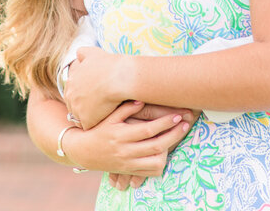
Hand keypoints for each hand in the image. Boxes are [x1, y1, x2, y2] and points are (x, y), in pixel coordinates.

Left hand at [64, 46, 127, 128]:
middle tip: (100, 106)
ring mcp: (77, 110)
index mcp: (70, 82)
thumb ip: (83, 53)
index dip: (85, 95)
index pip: (74, 93)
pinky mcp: (86, 121)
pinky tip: (107, 119)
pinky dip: (98, 124)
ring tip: (105, 114)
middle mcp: (70, 96)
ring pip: (82, 117)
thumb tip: (79, 53)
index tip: (96, 95)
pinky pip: (90, 126)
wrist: (118, 78)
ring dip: (91, 116)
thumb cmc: (108, 65)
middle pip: (76, 106)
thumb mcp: (93, 53)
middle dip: (85, 107)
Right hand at [68, 100, 190, 184]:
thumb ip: (126, 108)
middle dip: (174, 134)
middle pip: (157, 145)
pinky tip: (165, 152)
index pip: (148, 130)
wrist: (84, 151)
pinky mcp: (130, 171)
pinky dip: (161, 163)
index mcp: (121, 135)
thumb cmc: (99, 130)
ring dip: (170, 150)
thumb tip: (142, 98)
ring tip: (176, 137)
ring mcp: (128, 163)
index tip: (177, 115)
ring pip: (156, 161)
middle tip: (185, 124)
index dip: (165, 123)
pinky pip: (150, 172)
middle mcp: (125, 151)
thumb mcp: (109, 117)